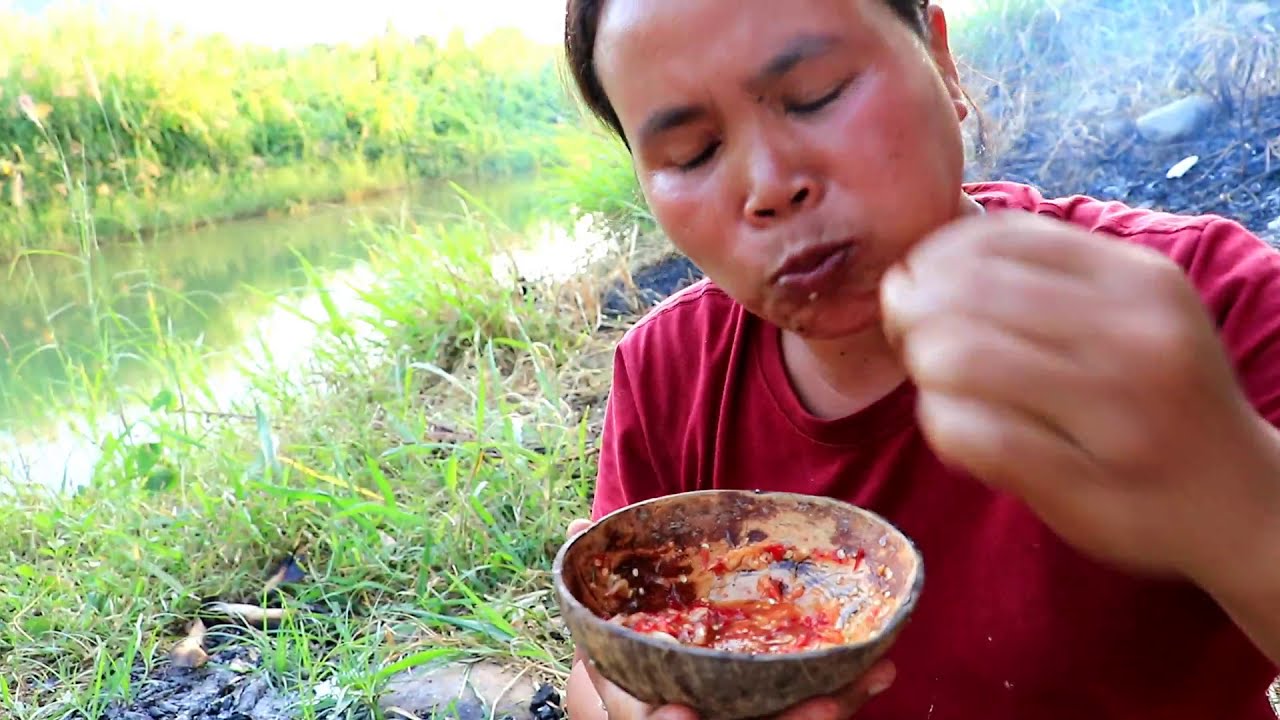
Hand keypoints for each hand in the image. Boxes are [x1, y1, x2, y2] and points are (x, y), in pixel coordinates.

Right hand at [564, 519, 897, 718]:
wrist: (659, 673)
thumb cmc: (630, 634)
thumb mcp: (606, 606)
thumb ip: (598, 573)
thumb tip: (577, 526)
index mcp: (638, 702)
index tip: (682, 716)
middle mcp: (692, 716)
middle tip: (823, 708)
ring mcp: (736, 718)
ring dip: (832, 709)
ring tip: (870, 678)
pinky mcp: (772, 711)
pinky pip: (809, 710)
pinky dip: (847, 694)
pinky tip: (880, 668)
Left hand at [879, 210, 1279, 585]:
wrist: (1242, 507)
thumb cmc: (1158, 400)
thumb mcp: (1132, 315)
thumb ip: (1048, 278)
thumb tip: (927, 260)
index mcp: (1139, 281)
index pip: (999, 238)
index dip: (933, 257)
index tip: (916, 283)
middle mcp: (1135, 336)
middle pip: (966, 295)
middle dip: (912, 312)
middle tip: (906, 335)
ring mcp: (1113, 414)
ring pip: (960, 358)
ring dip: (923, 367)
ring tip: (933, 381)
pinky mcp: (1084, 484)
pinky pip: (972, 434)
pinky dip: (940, 423)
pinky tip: (954, 425)